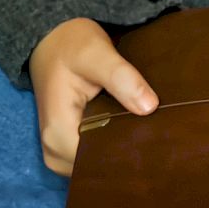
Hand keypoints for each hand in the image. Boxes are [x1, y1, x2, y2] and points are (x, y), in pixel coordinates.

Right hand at [28, 17, 157, 175]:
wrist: (52, 41)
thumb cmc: (72, 45)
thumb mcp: (97, 54)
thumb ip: (122, 78)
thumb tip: (149, 107)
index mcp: (58, 132)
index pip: (98, 161)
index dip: (127, 152)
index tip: (154, 139)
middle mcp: (54, 150)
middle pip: (97, 167)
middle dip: (125, 154)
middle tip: (156, 135)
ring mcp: (58, 152)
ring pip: (96, 165)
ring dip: (119, 150)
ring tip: (144, 131)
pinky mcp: (66, 147)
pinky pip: (92, 157)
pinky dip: (110, 146)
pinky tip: (129, 131)